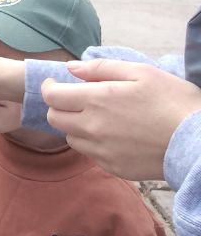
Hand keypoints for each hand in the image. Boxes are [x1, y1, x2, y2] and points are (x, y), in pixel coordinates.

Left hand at [43, 59, 200, 179]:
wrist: (198, 141)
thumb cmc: (173, 101)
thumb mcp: (141, 72)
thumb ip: (101, 68)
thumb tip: (71, 68)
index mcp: (96, 100)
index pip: (51, 96)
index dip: (48, 87)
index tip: (56, 84)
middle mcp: (92, 127)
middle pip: (54, 118)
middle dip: (58, 106)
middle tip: (75, 100)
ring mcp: (101, 150)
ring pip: (70, 137)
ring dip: (75, 125)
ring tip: (97, 117)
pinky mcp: (113, 167)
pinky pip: (89, 154)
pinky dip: (92, 143)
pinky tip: (112, 135)